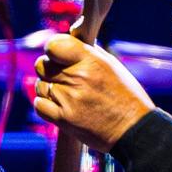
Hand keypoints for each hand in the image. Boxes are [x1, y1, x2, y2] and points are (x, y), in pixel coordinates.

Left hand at [31, 36, 154, 151]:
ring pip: (40, 85)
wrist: (133, 129)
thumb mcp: (111, 66)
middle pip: (42, 65)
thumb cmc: (125, 96)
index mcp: (91, 60)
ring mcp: (69, 99)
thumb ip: (87, 53)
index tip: (57, 55)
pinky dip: (44, 104)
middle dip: (50, 68)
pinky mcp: (63, 119)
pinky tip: (58, 104)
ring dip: (48, 87)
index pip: (53, 45)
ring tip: (65, 93)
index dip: (52, 49)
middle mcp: (77, 78)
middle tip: (63, 76)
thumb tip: (68, 42)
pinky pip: (39, 104)